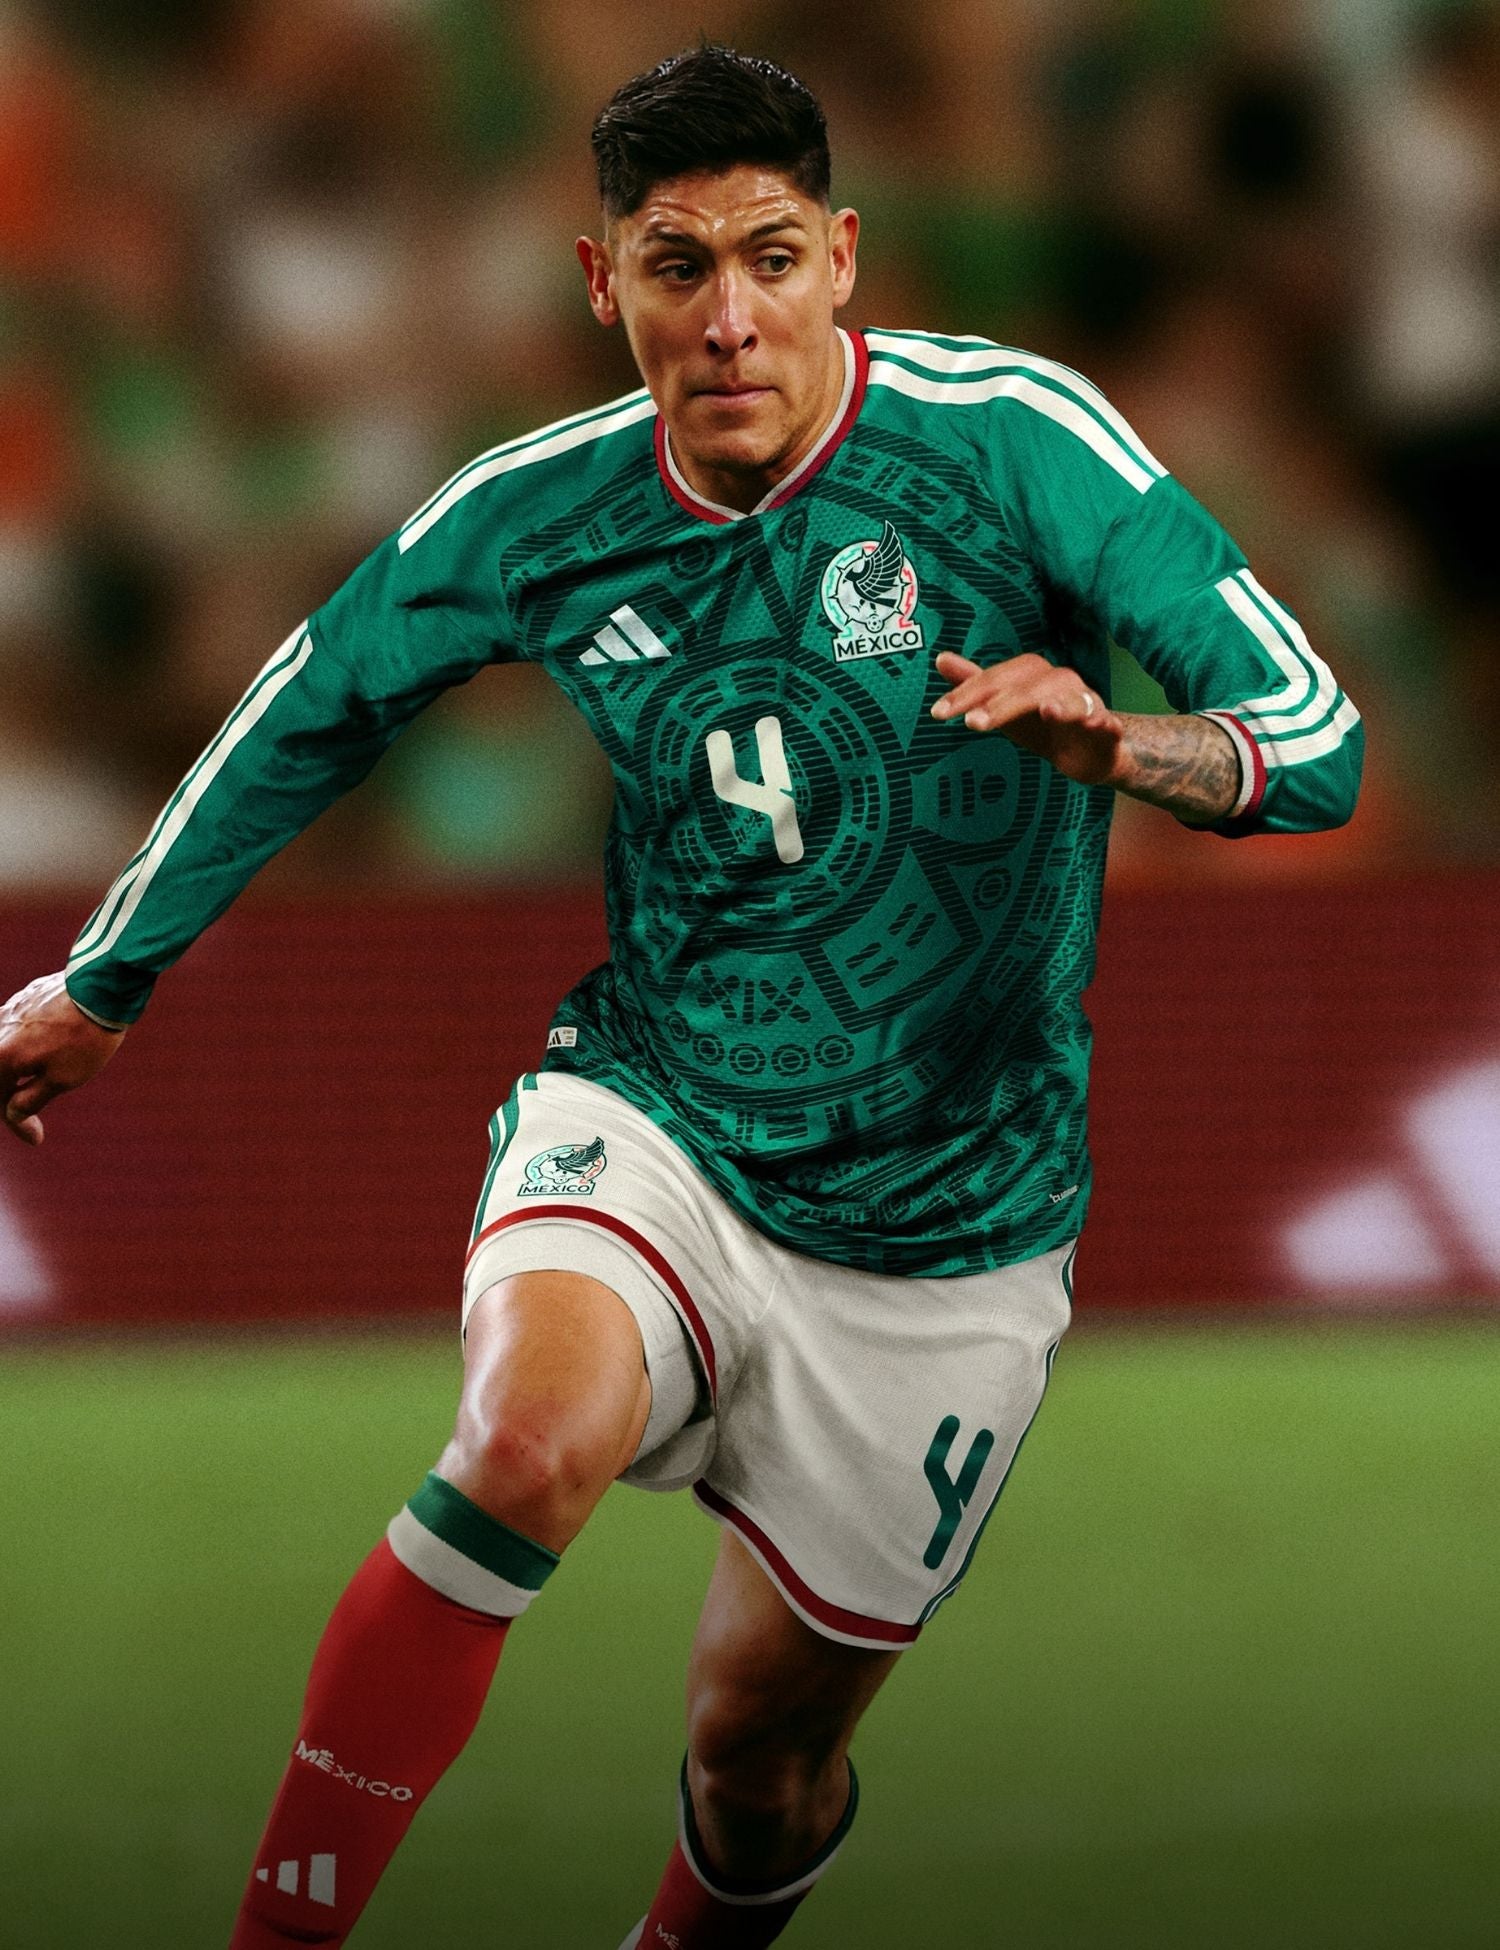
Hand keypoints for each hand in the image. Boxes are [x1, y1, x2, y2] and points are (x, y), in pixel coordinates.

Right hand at [0, 972, 125, 1147]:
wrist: (104, 988)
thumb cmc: (84, 1038)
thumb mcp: (62, 1080)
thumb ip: (30, 1099)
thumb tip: (12, 1111)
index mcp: (0, 1056)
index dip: (16, 1123)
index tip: (37, 1138)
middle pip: (0, 1072)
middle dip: (11, 1097)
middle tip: (30, 1116)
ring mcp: (11, 1009)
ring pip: (6, 1048)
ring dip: (18, 1071)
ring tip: (38, 1082)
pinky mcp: (27, 997)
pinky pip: (18, 1029)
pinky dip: (26, 1047)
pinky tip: (47, 1050)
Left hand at [930, 651, 1126, 785]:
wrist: (1087, 751)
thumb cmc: (1040, 725)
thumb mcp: (1003, 706)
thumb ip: (975, 683)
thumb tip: (940, 657)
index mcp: (1033, 676)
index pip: (996, 678)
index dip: (967, 693)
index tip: (938, 712)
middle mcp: (1060, 683)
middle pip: (1030, 687)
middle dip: (1002, 704)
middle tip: (973, 724)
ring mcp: (1085, 704)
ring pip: (1074, 700)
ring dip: (1061, 706)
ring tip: (1046, 711)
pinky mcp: (1106, 729)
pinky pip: (1107, 722)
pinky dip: (1103, 722)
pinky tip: (1098, 724)